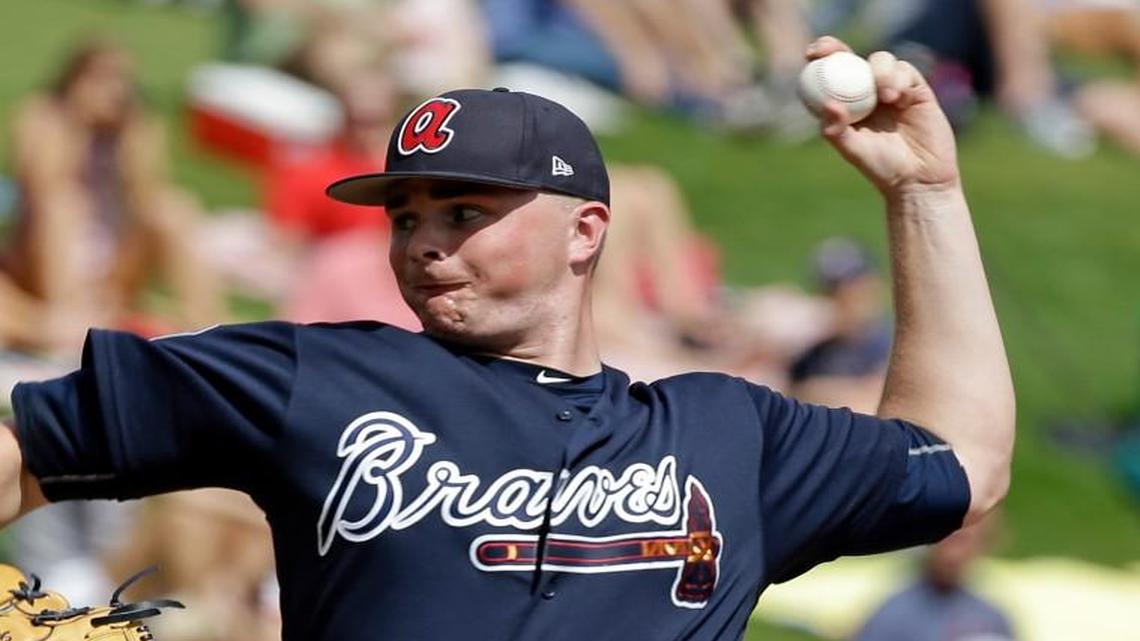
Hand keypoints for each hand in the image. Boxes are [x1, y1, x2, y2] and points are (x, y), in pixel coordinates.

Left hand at [807, 37, 960, 196]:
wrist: (919, 178)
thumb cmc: (882, 168)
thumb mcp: (854, 151)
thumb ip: (838, 131)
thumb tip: (827, 105)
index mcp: (846, 103)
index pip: (829, 75)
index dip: (820, 58)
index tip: (811, 54)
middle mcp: (867, 91)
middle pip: (851, 59)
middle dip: (837, 48)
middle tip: (832, 51)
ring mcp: (892, 88)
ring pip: (881, 61)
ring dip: (880, 71)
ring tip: (885, 96)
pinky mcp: (916, 89)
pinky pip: (906, 71)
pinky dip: (900, 79)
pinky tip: (899, 98)